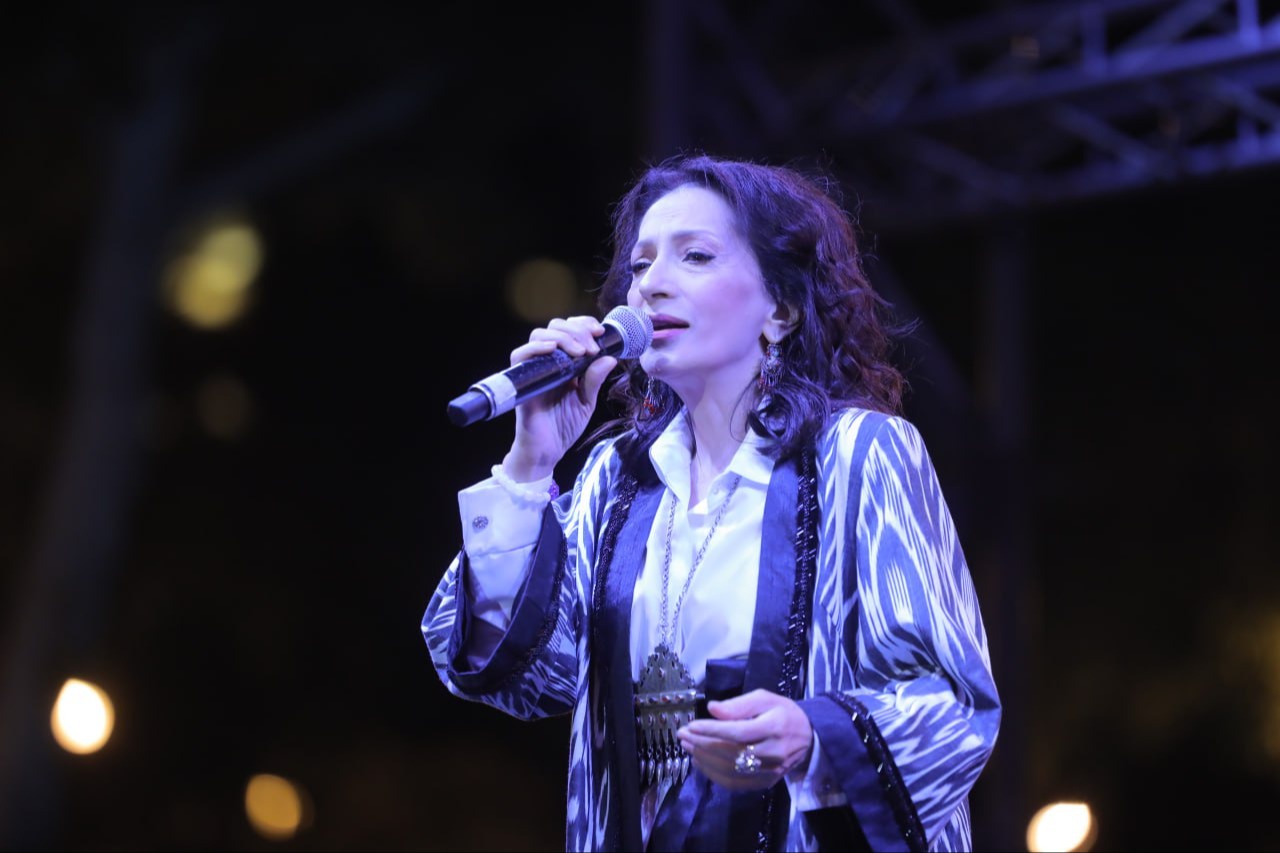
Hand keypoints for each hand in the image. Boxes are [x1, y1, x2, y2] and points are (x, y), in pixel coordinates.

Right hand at [502, 315, 618, 481]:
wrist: (547, 451)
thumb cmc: (564, 427)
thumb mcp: (586, 401)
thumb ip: (595, 379)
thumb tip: (610, 357)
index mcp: (564, 364)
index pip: (568, 330)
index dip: (582, 324)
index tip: (599, 331)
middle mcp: (547, 362)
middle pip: (554, 327)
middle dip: (576, 330)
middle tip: (591, 346)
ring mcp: (533, 370)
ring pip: (538, 335)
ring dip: (562, 337)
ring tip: (580, 352)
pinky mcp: (522, 381)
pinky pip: (519, 355)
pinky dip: (536, 347)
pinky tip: (553, 349)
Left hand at [676, 689, 813, 791]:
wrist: (808, 738)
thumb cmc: (783, 714)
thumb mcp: (765, 699)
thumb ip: (739, 704)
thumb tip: (713, 709)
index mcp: (775, 728)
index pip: (738, 732)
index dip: (712, 730)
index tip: (691, 726)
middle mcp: (773, 753)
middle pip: (731, 753)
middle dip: (702, 744)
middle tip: (683, 735)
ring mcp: (770, 771)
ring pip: (731, 770)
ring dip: (704, 760)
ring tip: (688, 747)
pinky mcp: (765, 782)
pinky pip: (735, 783)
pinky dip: (714, 775)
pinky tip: (701, 762)